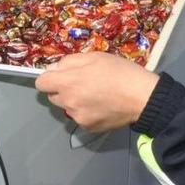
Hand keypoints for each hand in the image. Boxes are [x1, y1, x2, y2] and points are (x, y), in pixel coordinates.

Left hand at [35, 52, 158, 132]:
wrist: (142, 97)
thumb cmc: (120, 72)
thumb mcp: (94, 57)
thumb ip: (69, 62)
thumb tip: (54, 68)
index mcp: (68, 82)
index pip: (41, 83)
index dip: (49, 77)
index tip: (60, 76)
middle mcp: (69, 102)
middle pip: (53, 96)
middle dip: (63, 89)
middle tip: (82, 82)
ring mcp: (78, 117)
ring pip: (67, 107)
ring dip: (74, 101)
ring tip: (95, 94)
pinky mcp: (88, 127)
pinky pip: (80, 117)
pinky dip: (86, 112)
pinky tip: (102, 105)